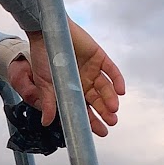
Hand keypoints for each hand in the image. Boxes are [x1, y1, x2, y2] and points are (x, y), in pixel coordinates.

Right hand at [6, 20, 124, 136]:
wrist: (45, 32)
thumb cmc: (42, 57)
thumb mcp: (44, 83)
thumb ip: (48, 102)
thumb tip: (46, 122)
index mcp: (72, 89)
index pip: (85, 108)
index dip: (93, 121)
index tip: (101, 132)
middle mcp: (84, 81)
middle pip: (98, 100)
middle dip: (105, 112)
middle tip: (111, 122)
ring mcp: (93, 69)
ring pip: (106, 88)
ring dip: (111, 99)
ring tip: (113, 109)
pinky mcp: (99, 57)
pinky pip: (112, 70)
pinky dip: (117, 80)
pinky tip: (120, 91)